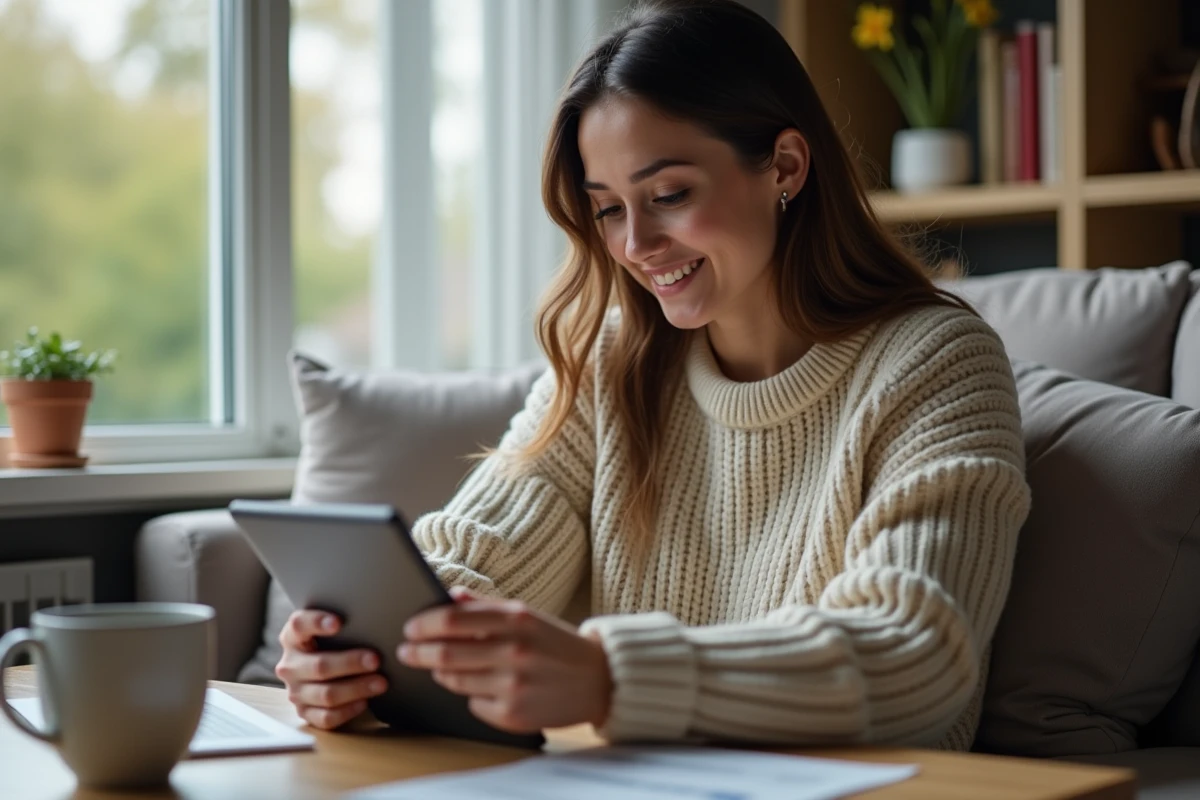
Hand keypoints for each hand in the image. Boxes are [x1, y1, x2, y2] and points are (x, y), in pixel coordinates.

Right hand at [275, 610, 388, 729]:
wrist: (325, 671)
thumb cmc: (336, 644)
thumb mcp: (334, 631)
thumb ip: (344, 625)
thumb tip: (374, 620)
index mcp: (292, 638)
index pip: (298, 625)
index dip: (316, 622)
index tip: (338, 622)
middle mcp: (290, 665)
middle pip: (319, 665)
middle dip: (350, 663)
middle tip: (376, 660)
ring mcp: (295, 692)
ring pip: (326, 694)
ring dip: (356, 689)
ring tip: (381, 683)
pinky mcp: (305, 713)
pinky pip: (326, 717)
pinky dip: (347, 710)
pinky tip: (365, 702)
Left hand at [399, 587, 612, 732]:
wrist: (599, 680)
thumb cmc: (557, 644)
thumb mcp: (527, 616)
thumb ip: (486, 605)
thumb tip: (448, 595)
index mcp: (516, 619)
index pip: (452, 620)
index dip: (423, 625)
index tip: (409, 628)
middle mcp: (514, 651)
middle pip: (444, 653)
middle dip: (417, 653)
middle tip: (405, 652)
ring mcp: (513, 685)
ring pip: (454, 681)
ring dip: (441, 673)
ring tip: (441, 668)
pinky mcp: (513, 715)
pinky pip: (473, 704)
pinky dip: (472, 695)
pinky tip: (485, 688)